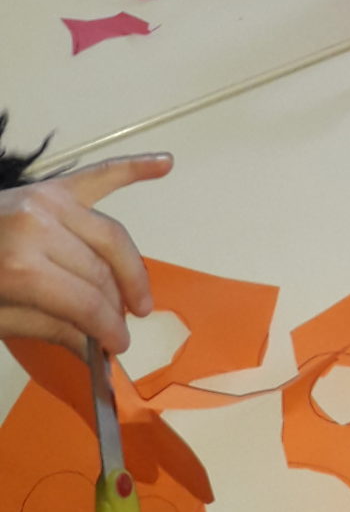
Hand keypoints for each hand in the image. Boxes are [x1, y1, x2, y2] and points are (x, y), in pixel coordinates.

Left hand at [0, 154, 170, 356]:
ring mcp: (48, 200)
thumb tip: (95, 348)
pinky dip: (134, 166)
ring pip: (110, 234)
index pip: (88, 301)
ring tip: (139, 294)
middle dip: (119, 301)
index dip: (108, 328)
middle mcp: (41, 227)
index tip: (118, 347)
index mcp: (23, 267)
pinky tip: (165, 163)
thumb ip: (49, 327)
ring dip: (131, 265)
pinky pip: (100, 174)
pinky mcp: (51, 186)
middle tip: (126, 325)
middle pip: (102, 269)